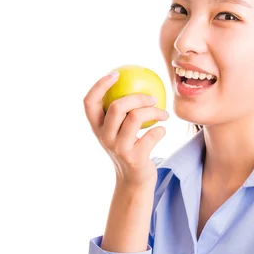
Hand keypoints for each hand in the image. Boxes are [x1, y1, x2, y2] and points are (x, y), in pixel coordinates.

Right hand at [83, 71, 168, 187]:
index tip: (116, 73)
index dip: (99, 85)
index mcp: (97, 127)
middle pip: (116, 107)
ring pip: (135, 118)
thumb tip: (138, 80)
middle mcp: (104, 137)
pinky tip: (162, 130)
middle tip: (153, 97)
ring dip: (155, 111)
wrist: (134, 180)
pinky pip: (152, 135)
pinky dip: (161, 130)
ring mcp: (118, 148)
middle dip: (137, 97)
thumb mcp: (120, 130)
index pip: (89, 102)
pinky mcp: (134, 158)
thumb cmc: (130, 147)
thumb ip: (122, 111)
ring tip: (164, 114)